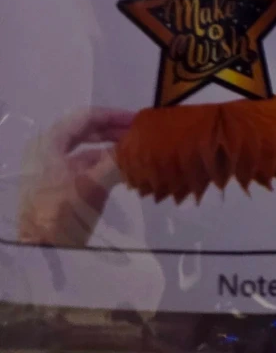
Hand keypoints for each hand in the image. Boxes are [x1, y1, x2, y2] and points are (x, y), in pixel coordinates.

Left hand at [18, 108, 133, 247]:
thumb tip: (143, 144)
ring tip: (136, 151)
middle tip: (140, 134)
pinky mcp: (59, 187)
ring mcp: (53, 170)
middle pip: (86, 131)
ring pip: (87, 150)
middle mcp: (49, 151)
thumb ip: (117, 160)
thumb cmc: (60, 213)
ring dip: (112, 149)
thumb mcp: (91, 185)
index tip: (138, 121)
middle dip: (114, 131)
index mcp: (50, 143)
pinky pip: (85, 167)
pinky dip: (105, 165)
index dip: (114, 116)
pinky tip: (124, 170)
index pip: (86, 117)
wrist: (38, 254)